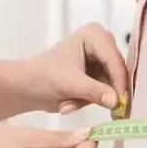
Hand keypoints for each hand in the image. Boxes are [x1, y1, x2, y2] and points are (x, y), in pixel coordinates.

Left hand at [0, 24, 129, 123]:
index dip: (119, 82)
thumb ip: (95, 91)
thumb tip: (116, 102)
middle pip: (117, 72)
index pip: (114, 59)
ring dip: (92, 99)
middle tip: (105, 112)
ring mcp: (100, 60)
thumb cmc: (42, 77)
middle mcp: (101, 43)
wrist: (25, 87)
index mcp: (94, 35)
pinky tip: (68, 103)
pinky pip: (104, 92)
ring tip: (69, 104)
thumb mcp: (70, 84)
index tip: (121, 103)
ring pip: (112, 85)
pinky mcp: (97, 76)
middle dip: (104, 92)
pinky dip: (87, 101)